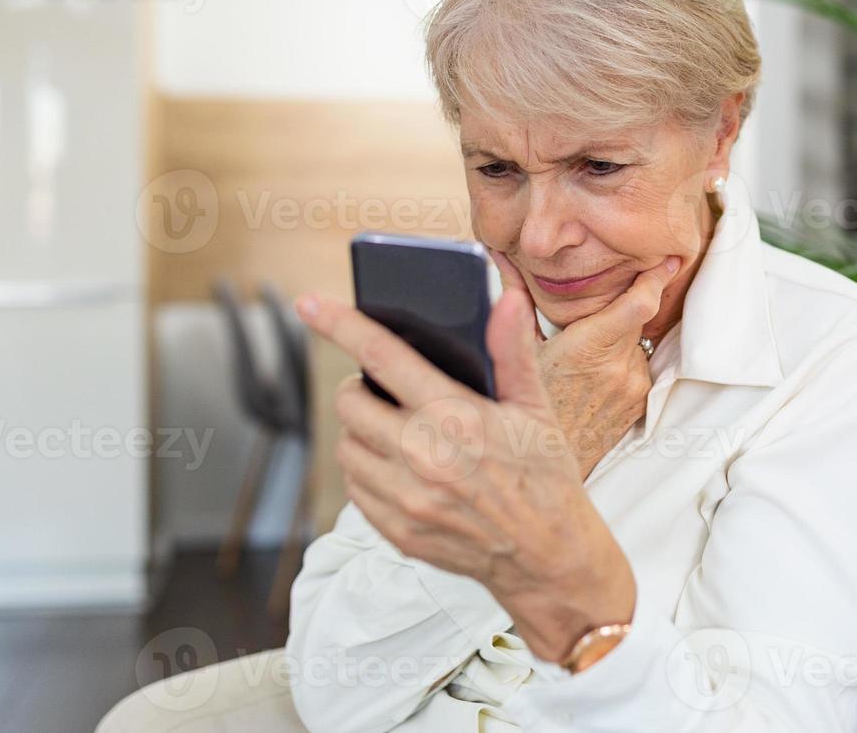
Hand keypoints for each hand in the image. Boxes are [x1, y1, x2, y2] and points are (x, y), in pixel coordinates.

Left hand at [295, 286, 635, 663]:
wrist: (548, 558)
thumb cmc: (544, 475)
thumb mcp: (536, 409)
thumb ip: (513, 352)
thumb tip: (507, 299)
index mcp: (457, 416)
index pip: (383, 357)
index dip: (341, 325)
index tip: (308, 304)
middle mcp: (423, 457)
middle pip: (351, 403)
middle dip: (360, 388)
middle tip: (383, 389)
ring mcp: (406, 499)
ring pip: (347, 447)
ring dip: (361, 431)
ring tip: (393, 428)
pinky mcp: (397, 531)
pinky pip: (356, 488)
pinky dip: (367, 470)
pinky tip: (398, 466)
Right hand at [489, 250, 681, 480]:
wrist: (540, 470)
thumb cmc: (520, 411)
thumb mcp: (516, 351)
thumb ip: (514, 296)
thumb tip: (498, 252)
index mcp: (589, 349)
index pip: (639, 304)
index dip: (655, 277)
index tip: (667, 257)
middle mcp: (619, 369)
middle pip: (638, 317)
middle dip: (624, 302)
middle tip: (605, 295)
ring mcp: (633, 389)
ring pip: (636, 342)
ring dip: (619, 336)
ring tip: (587, 348)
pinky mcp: (639, 405)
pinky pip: (637, 367)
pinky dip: (621, 361)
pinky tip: (594, 372)